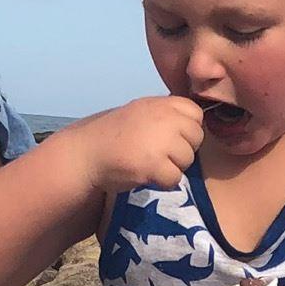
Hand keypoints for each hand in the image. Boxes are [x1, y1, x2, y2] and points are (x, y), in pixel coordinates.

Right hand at [66, 95, 205, 195]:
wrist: (88, 153)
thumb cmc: (115, 135)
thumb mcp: (142, 112)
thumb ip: (167, 114)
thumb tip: (195, 124)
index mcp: (161, 103)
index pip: (196, 114)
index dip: (187, 129)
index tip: (170, 137)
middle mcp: (164, 118)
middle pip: (196, 138)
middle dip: (182, 149)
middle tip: (160, 153)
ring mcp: (160, 142)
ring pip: (188, 160)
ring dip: (172, 166)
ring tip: (150, 163)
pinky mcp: (154, 165)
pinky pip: (175, 178)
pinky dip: (163, 181)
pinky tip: (146, 174)